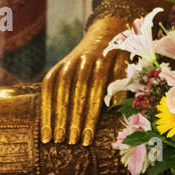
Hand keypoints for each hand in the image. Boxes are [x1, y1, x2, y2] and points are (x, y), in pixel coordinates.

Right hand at [40, 19, 128, 145]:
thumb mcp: (129, 67)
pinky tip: (45, 127)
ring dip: (56, 115)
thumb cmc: (123, 58)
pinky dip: (45, 107)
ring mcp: (69, 62)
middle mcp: (84, 60)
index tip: (87, 140)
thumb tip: (117, 109)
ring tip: (55, 139)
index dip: (90, 117)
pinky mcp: (58, 66)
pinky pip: (47, 86)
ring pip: (60, 90)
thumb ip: (123, 84)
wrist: (108, 31)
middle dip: (72, 119)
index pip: (95, 93)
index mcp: (104, 61)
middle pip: (76, 92)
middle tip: (70, 143)